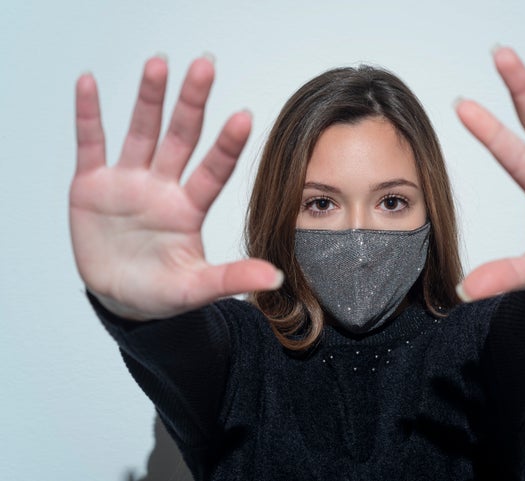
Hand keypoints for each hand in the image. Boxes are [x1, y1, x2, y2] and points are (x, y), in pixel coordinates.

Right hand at [70, 56, 282, 319]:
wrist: (121, 298)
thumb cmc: (162, 292)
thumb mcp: (196, 287)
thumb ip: (232, 277)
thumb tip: (276, 277)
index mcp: (190, 209)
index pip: (213, 171)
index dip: (227, 145)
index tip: (244, 117)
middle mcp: (163, 187)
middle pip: (181, 137)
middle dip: (192, 103)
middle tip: (206, 66)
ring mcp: (129, 182)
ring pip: (141, 132)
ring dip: (149, 99)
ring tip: (159, 64)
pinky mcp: (93, 184)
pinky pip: (91, 144)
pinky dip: (89, 115)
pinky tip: (90, 83)